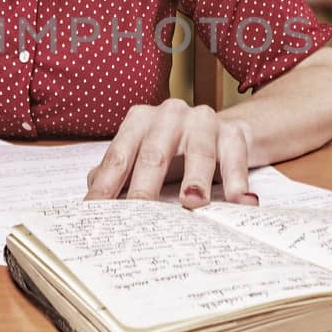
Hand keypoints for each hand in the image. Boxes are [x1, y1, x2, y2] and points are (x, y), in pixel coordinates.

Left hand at [84, 101, 258, 208]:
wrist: (223, 131)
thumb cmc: (174, 151)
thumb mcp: (143, 159)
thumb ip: (117, 174)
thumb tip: (91, 196)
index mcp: (139, 121)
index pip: (119, 156)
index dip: (106, 186)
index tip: (96, 213)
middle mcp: (169, 116)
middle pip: (155, 154)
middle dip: (146, 188)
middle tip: (139, 215)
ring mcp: (203, 121)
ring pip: (199, 152)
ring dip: (196, 178)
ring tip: (193, 202)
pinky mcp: (234, 132)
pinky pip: (235, 156)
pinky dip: (237, 180)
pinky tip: (240, 201)